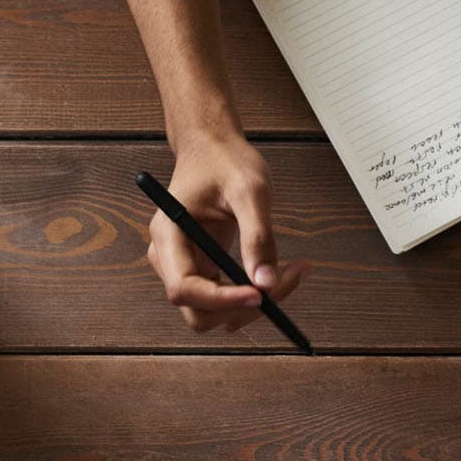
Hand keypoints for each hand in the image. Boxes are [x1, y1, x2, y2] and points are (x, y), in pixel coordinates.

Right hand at [145, 133, 308, 332]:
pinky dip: (254, 296)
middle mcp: (169, 257)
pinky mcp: (203, 269)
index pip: (184, 288)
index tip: (260, 295)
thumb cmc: (226, 160)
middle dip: (241, 308)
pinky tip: (280, 272)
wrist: (213, 148)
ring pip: (214, 313)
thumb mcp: (250, 191)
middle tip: (284, 282)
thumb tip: (266, 284)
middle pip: (197, 311)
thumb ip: (258, 237)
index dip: (221, 299)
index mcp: (169, 234)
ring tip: (291, 273)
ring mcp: (185, 266)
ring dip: (252, 306)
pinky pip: (226, 299)